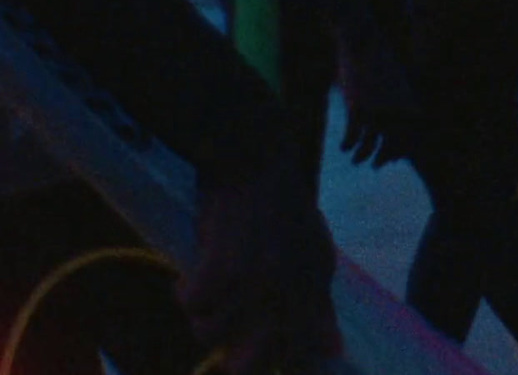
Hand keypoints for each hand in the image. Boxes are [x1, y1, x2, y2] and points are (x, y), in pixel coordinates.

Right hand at [181, 152, 341, 374]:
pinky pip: (191, 304)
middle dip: (234, 361)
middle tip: (225, 340)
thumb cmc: (282, 209)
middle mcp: (288, 291)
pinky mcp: (221, 268)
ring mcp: (254, 281)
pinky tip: (191, 277)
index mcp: (314, 287)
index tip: (255, 360)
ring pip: (210, 333)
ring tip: (207, 296)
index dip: (283, 365)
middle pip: (251, 361)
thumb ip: (320, 306)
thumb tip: (331, 351)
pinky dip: (185, 292)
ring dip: (202, 318)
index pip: (304, 352)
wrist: (257, 163)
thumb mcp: (314, 256)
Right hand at [336, 35, 420, 168]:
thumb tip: (393, 121)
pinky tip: (344, 147)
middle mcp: (396, 111)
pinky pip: (352, 136)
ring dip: (362, 156)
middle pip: (393, 145)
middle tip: (377, 166)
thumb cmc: (378, 60)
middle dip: (384, 158)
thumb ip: (397, 100)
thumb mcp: (395, 80)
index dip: (402, 151)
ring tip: (357, 160)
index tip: (394, 158)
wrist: (363, 41)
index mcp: (408, 103)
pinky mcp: (357, 108)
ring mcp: (376, 111)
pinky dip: (348, 144)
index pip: (411, 136)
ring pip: (371, 146)